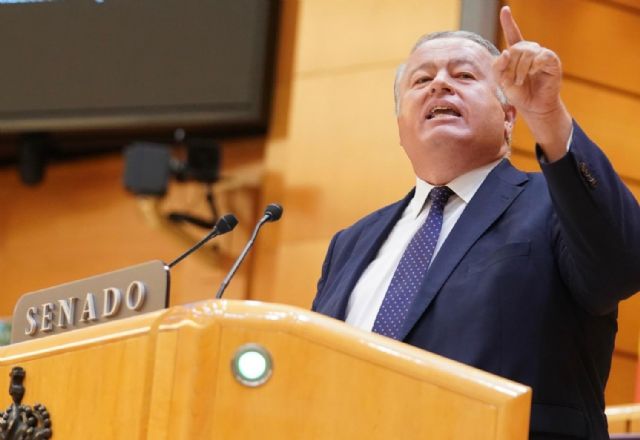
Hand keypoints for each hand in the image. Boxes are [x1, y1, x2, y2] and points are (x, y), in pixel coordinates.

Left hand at [493, 6, 571, 160]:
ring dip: (520, 69)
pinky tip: (533, 74)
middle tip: (511, 81)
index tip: (505, 9)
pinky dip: (533, 66)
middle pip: (515, 48)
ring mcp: (541, 54)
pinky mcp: (551, 60)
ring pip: (527, 51)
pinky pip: (541, 56)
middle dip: (510, 66)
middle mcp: (529, 51)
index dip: (508, 22)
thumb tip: (507, 51)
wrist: (533, 107)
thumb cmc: (519, 94)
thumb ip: (498, 66)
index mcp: (516, 54)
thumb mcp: (502, 81)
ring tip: (521, 81)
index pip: (513, 34)